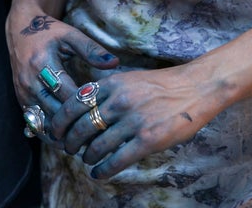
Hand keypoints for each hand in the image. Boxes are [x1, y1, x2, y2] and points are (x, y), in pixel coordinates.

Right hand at [5, 10, 119, 140]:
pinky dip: (48, 134)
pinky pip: (33, 122)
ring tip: (84, 146)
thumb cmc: (50, 32)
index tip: (105, 118)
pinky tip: (65, 142)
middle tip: (98, 140)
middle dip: (75, 127)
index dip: (86, 107)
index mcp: (43, 63)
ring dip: (62, 135)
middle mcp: (30, 81)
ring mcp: (23, 92)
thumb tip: (115, 63)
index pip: (67, 94)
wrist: (20, 30)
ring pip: (43, 122)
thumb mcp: (71, 35)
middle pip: (55, 112)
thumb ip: (92, 49)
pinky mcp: (20, 99)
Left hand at [51, 65, 223, 178]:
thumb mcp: (128, 78)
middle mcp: (119, 101)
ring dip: (87, 157)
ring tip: (87, 160)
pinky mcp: (148, 140)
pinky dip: (103, 170)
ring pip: (97, 146)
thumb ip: (107, 91)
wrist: (195, 87)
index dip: (60, 122)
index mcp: (111, 84)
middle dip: (71, 142)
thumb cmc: (161, 85)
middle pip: (81, 127)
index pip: (73, 104)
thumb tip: (83, 106)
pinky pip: (117, 160)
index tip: (56, 132)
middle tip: (70, 149)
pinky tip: (99, 173)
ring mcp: (133, 121)